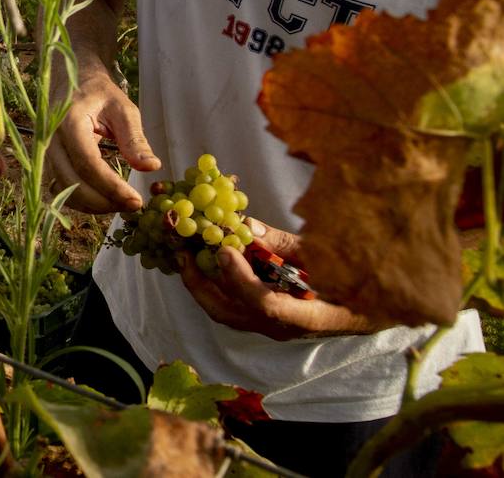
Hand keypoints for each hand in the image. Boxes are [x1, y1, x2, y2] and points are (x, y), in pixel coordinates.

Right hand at [46, 69, 160, 213]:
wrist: (72, 79)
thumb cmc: (99, 92)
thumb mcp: (123, 109)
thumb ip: (135, 139)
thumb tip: (151, 167)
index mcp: (69, 122)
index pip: (88, 163)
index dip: (111, 186)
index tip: (136, 200)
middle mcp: (50, 140)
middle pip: (72, 183)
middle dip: (104, 201)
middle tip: (133, 205)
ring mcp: (46, 152)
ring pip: (64, 190)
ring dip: (93, 204)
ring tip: (122, 203)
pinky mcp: (48, 161)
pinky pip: (61, 188)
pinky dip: (82, 200)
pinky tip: (104, 198)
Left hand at [177, 219, 380, 340]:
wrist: (372, 310)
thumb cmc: (361, 281)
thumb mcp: (333, 258)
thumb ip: (289, 245)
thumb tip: (248, 226)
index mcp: (310, 317)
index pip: (267, 306)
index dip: (241, 279)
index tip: (225, 250)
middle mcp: (284, 328)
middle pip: (231, 313)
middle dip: (200, 283)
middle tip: (182, 250)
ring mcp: (271, 327)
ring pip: (224, 311)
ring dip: (200, 282)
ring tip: (185, 251)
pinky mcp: (264, 319)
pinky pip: (229, 304)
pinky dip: (212, 283)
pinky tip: (203, 258)